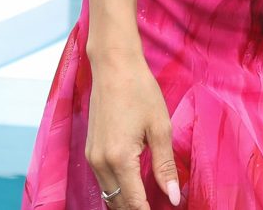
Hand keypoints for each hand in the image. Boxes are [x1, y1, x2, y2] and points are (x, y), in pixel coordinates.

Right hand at [85, 50, 180, 207]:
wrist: (113, 67)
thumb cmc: (140, 92)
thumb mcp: (160, 128)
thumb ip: (165, 166)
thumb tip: (173, 196)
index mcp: (119, 158)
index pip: (134, 202)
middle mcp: (100, 163)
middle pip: (118, 203)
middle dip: (137, 209)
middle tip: (158, 205)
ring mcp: (91, 157)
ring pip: (109, 194)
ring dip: (126, 201)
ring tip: (149, 200)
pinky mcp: (90, 151)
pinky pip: (103, 181)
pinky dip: (117, 188)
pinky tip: (134, 186)